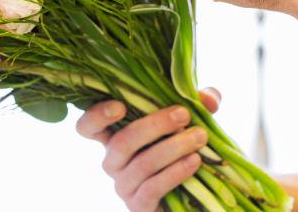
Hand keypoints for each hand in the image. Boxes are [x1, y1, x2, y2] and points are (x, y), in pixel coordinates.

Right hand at [76, 89, 219, 211]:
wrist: (192, 193)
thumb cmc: (181, 148)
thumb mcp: (187, 121)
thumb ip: (198, 104)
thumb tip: (210, 98)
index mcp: (115, 136)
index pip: (88, 127)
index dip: (97, 116)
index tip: (120, 105)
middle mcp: (113, 162)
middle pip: (121, 142)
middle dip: (155, 125)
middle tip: (184, 114)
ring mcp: (123, 186)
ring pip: (142, 164)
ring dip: (174, 148)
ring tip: (200, 137)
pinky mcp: (138, 207)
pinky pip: (152, 188)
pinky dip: (176, 172)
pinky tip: (195, 161)